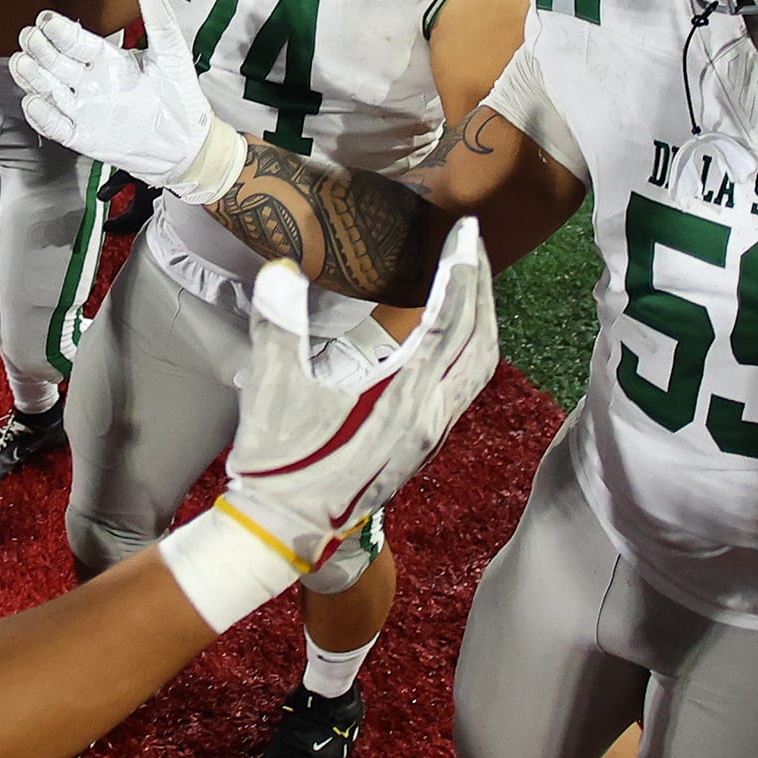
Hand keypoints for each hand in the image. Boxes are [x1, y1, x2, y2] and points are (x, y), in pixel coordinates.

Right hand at [8, 0, 245, 202]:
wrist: (186, 144)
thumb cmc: (181, 99)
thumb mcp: (173, 57)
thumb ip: (160, 24)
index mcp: (107, 59)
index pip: (75, 41)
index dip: (60, 31)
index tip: (46, 19)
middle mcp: (89, 81)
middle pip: (54, 62)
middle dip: (39, 49)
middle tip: (30, 37)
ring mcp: (82, 108)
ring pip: (48, 90)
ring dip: (33, 77)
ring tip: (22, 63)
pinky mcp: (80, 135)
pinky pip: (54, 125)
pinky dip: (42, 115)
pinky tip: (33, 101)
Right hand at [217, 220, 496, 581]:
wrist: (285, 528)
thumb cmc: (281, 461)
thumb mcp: (273, 386)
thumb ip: (279, 323)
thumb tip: (280, 269)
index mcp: (402, 397)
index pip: (448, 320)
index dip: (460, 270)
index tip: (465, 230)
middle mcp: (429, 414)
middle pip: (480, 340)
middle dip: (481, 285)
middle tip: (472, 242)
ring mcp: (432, 432)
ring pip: (480, 366)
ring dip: (483, 318)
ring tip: (470, 279)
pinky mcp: (424, 443)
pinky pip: (466, 385)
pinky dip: (471, 347)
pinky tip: (452, 331)